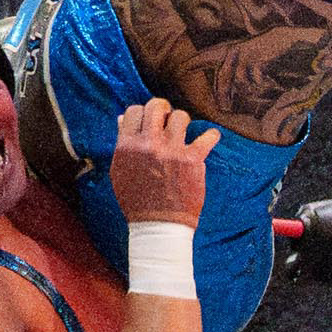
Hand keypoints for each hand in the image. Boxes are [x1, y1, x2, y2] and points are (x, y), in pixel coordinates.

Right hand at [108, 98, 214, 228]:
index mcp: (127, 146)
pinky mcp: (192, 160)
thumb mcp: (120, 171)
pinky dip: (211, 136)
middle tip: (167, 118)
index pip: (133, 111)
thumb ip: (122, 144)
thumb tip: (122, 120)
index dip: (142, 113)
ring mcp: (172, 151)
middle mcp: (149, 144)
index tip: (149, 120)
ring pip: (181, 117)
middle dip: (163, 109)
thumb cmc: (137, 199)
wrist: (158, 225)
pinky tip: (210, 138)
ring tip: (183, 133)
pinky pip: (207, 137)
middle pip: (156, 106)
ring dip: (182, 123)